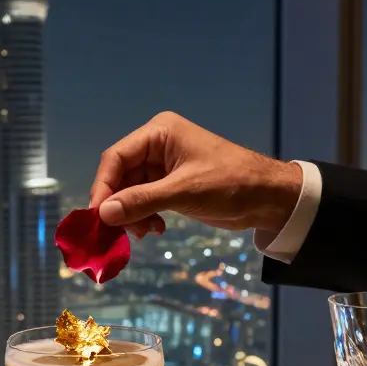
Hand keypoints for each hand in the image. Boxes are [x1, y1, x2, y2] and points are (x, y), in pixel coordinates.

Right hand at [89, 111, 303, 238]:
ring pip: (131, 192)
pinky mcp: (172, 185)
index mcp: (159, 133)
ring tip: (144, 232)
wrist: (269, 198)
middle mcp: (158, 146)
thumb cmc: (232, 184)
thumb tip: (103, 213)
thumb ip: (141, 201)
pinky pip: (145, 200)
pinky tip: (156, 229)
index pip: (116, 157)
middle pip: (120, 176)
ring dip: (132, 214)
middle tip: (119, 231)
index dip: (103, 186)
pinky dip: (145, 216)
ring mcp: (164, 166)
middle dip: (119, 205)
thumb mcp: (184, 192)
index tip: (97, 216)